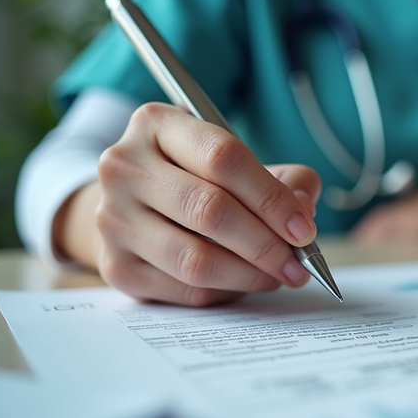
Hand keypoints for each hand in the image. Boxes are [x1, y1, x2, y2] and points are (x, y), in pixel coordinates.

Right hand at [54, 102, 321, 305]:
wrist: (128, 202)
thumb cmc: (194, 177)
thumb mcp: (235, 159)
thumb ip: (283, 177)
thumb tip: (304, 211)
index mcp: (157, 125)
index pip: (223, 157)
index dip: (271, 197)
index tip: (303, 228)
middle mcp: (124, 167)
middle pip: (210, 210)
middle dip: (266, 244)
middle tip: (298, 263)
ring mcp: (113, 219)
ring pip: (196, 260)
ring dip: (250, 275)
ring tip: (278, 275)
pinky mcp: (115, 266)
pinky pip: (184, 290)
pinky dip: (225, 292)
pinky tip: (244, 282)